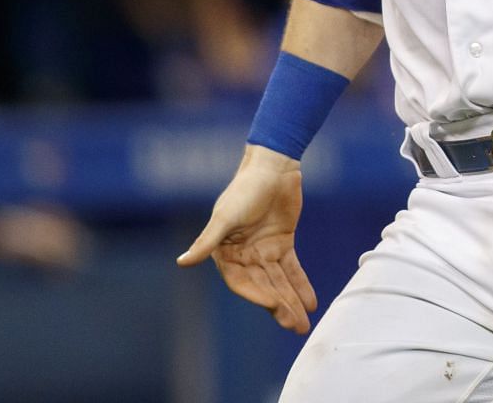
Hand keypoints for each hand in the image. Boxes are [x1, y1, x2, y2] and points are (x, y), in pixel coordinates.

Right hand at [176, 145, 318, 332]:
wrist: (273, 166)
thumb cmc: (244, 188)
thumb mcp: (226, 215)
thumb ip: (207, 241)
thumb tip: (182, 262)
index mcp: (225, 253)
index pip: (242, 282)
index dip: (258, 295)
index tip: (275, 305)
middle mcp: (243, 256)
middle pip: (263, 286)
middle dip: (279, 306)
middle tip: (295, 326)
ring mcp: (263, 251)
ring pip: (279, 282)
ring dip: (291, 301)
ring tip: (303, 323)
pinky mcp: (282, 243)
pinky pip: (292, 269)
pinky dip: (301, 284)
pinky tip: (310, 302)